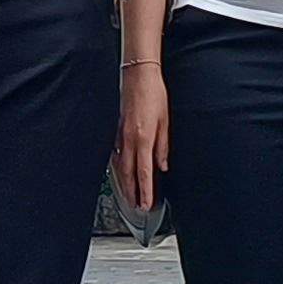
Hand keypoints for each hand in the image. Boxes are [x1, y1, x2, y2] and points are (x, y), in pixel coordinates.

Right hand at [117, 64, 168, 218]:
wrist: (138, 76)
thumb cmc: (154, 94)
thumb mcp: (165, 121)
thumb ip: (163, 146)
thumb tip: (162, 165)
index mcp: (143, 138)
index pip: (144, 172)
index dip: (145, 191)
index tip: (146, 204)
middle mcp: (129, 140)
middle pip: (128, 173)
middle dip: (132, 192)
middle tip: (137, 207)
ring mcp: (120, 135)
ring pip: (120, 166)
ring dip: (124, 184)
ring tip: (129, 196)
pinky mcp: (117, 131)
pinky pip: (116, 155)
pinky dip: (119, 168)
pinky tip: (121, 174)